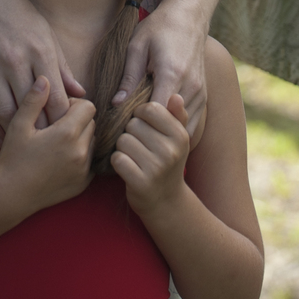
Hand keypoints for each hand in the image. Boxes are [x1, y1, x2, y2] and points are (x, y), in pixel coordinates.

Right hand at [0, 0, 83, 142]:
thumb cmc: (16, 14)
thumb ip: (61, 66)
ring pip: (6, 114)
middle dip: (43, 133)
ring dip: (17, 135)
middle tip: (50, 148)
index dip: (64, 120)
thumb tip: (80, 93)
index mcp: (39, 51)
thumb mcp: (45, 33)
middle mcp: (16, 61)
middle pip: (33, 110)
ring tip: (27, 148)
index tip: (68, 133)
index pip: (56, 97)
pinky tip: (0, 139)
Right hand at [0, 80, 95, 216]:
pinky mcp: (83, 184)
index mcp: (67, 133)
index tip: (55, 111)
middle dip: (76, 120)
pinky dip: (79, 156)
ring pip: (91, 141)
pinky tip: (59, 158)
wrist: (11, 196)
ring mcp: (84, 170)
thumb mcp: (18, 125)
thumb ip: (34, 100)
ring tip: (55, 142)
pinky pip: (89, 161)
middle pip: (91, 123)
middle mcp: (81, 151)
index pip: (88, 106)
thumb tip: (45, 78)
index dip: (73, 104)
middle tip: (54, 126)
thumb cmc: (12, 158)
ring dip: (79, 138)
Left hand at [110, 94, 190, 218]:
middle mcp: (171, 151)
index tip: (145, 127)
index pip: (150, 109)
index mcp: (180, 135)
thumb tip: (176, 96)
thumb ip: (176, 115)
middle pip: (133, 124)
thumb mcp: (177, 139)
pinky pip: (117, 159)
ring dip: (123, 148)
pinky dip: (118, 162)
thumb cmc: (167, 162)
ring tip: (134, 157)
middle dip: (131, 133)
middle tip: (140, 147)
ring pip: (123, 140)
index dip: (140, 115)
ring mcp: (156, 168)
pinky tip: (128, 168)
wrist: (166, 201)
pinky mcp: (141, 182)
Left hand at [113, 0, 208, 137]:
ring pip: (184, 127)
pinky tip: (161, 124)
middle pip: (171, 124)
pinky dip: (177, 127)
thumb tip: (116, 104)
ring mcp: (201, 92)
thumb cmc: (160, 27)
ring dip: (166, 131)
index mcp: (172, 74)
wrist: (189, 16)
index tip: (126, 118)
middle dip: (152, 129)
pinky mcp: (204, 95)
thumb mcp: (137, 46)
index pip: (157, 113)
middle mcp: (191, 86)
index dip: (140, 120)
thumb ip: (128, 76)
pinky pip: (193, 122)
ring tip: (146, 125)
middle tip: (133, 126)